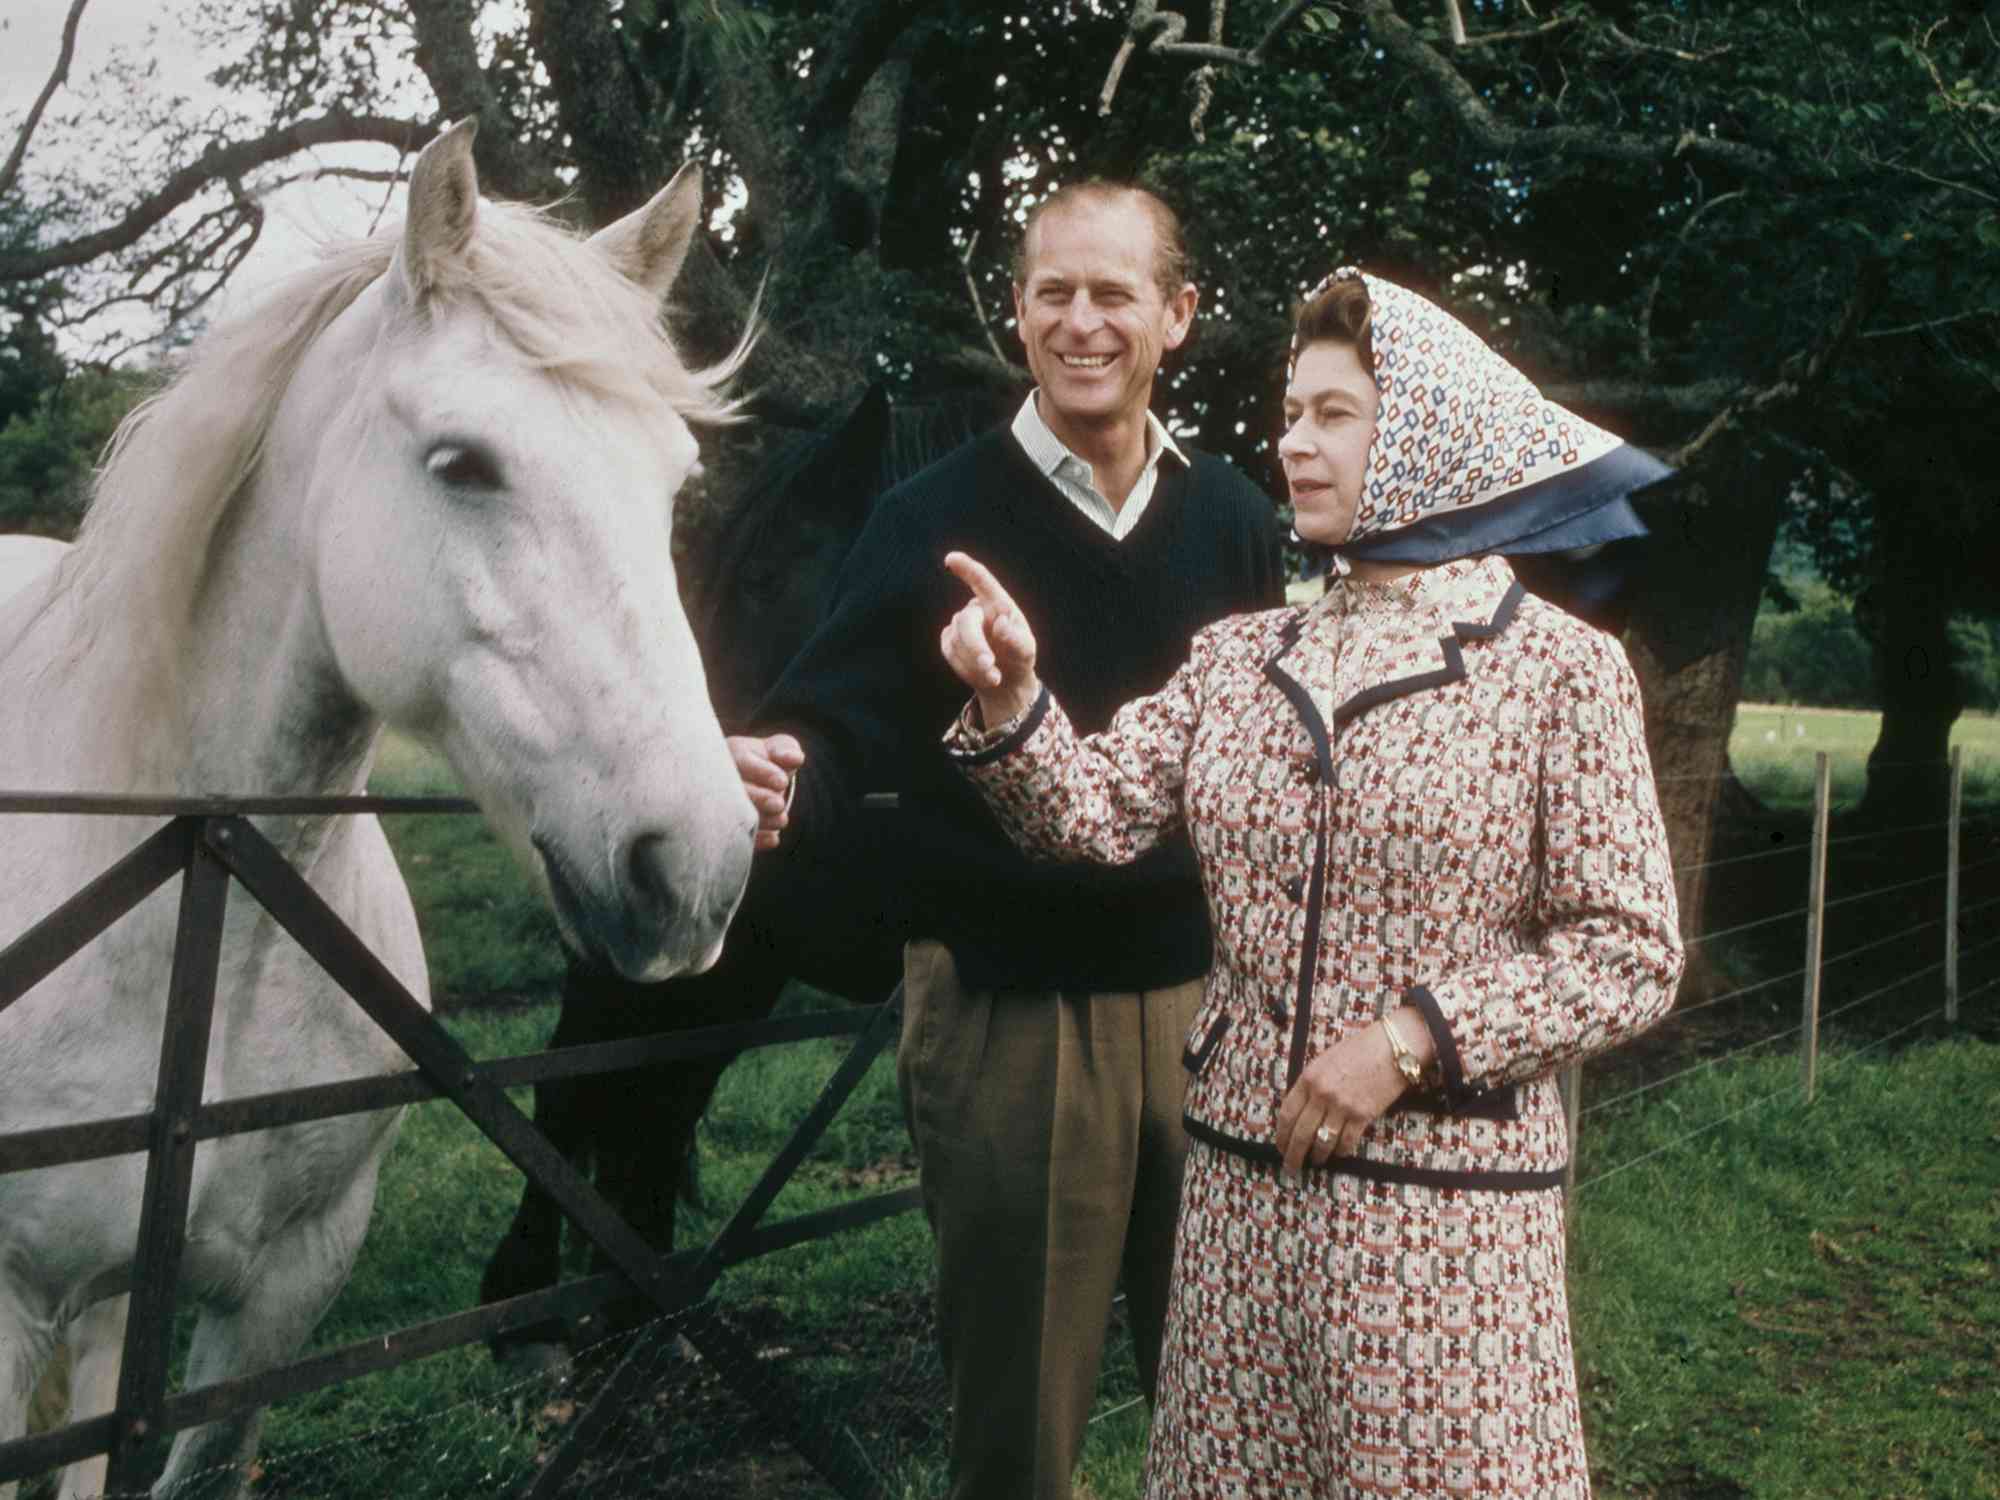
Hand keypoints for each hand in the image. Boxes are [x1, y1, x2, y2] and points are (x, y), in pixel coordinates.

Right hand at [729, 733, 804, 849]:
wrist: (755, 782)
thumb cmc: (768, 762)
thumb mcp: (778, 749)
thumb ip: (786, 749)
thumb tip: (795, 758)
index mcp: (733, 754)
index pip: (742, 760)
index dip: (763, 772)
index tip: (783, 782)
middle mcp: (719, 777)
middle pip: (734, 789)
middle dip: (759, 798)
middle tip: (778, 804)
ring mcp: (718, 802)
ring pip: (732, 813)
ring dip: (760, 819)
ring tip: (781, 820)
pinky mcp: (726, 825)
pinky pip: (733, 835)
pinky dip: (755, 839)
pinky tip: (773, 839)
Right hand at [940, 551, 1039, 728]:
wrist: (1006, 681)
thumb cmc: (1018, 658)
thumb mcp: (1025, 650)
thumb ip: (1015, 638)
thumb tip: (1000, 623)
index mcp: (998, 603)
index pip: (981, 581)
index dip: (966, 568)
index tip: (951, 559)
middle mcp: (977, 610)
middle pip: (966, 620)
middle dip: (975, 645)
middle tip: (988, 665)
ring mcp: (960, 625)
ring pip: (957, 639)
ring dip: (974, 662)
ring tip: (995, 677)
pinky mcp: (949, 641)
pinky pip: (950, 652)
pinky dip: (966, 667)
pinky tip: (982, 675)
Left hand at [1273, 1021, 1410, 1173]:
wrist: (1392, 1048)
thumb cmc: (1358, 1050)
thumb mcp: (1325, 1061)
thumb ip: (1310, 1085)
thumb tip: (1300, 1112)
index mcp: (1308, 1078)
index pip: (1287, 1113)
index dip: (1281, 1135)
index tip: (1280, 1146)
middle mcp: (1322, 1094)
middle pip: (1301, 1133)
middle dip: (1293, 1154)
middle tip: (1291, 1167)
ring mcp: (1342, 1106)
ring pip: (1322, 1142)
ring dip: (1317, 1156)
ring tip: (1315, 1161)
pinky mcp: (1363, 1115)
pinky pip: (1346, 1142)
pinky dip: (1340, 1151)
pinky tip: (1338, 1153)